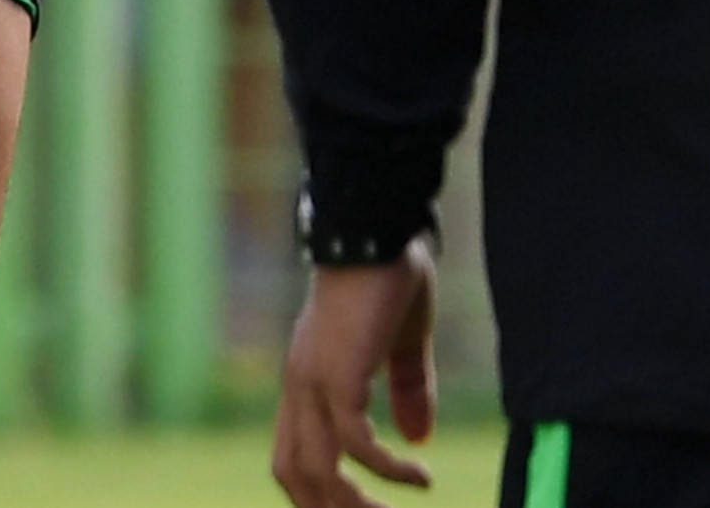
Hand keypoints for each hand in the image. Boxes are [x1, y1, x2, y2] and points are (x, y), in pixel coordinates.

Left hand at [271, 240, 439, 506]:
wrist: (378, 229)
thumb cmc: (388, 276)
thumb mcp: (402, 343)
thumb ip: (408, 388)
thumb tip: (420, 437)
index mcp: (308, 378)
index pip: (289, 454)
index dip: (314, 490)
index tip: (357, 506)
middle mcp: (301, 386)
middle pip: (292, 473)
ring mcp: (315, 381)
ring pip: (316, 469)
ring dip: (353, 504)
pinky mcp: (339, 375)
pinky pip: (355, 444)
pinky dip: (386, 469)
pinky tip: (419, 476)